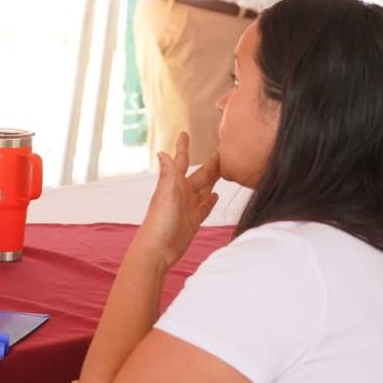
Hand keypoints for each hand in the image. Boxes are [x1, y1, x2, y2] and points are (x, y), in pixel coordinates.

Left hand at [130, 133, 219, 268]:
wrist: (158, 249)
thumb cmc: (159, 222)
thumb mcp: (166, 194)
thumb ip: (168, 174)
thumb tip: (162, 152)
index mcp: (175, 184)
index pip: (181, 160)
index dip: (183, 147)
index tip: (184, 133)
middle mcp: (182, 193)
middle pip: (201, 174)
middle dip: (211, 163)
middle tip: (224, 151)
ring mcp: (189, 206)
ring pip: (205, 188)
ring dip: (214, 179)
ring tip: (225, 169)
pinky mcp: (194, 220)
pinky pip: (205, 206)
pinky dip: (210, 200)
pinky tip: (216, 195)